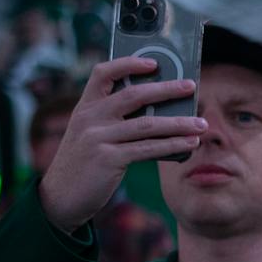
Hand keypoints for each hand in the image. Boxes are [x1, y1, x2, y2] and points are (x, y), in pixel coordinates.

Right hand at [38, 57, 202, 231]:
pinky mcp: (108, 159)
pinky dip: (172, 145)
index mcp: (84, 108)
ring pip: (147, 124)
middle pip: (133, 95)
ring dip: (179, 123)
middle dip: (166, 89)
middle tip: (191, 86)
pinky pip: (148, 149)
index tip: (153, 62)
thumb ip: (114, 122)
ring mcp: (97, 138)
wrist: (60, 199)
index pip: (103, 74)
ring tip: (201, 124)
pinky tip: (189, 143)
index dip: (128, 64)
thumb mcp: (91, 137)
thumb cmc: (84, 166)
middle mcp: (89, 119)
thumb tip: (160, 113)